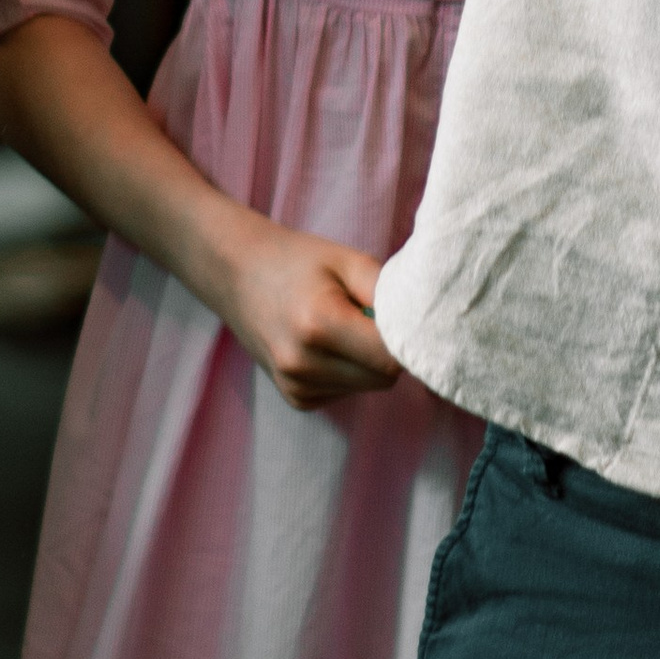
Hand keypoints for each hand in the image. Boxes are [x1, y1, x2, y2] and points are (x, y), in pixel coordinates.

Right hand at [205, 216, 402, 412]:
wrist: (235, 273)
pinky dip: (347, 372)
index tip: (402, 317)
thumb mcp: (347, 260)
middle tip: (370, 315)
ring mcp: (295, 386)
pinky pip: (345, 392)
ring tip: (342, 325)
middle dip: (388, 351)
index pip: (391, 359)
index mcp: (319, 324)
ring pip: (367, 387)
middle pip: (384, 379)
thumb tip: (424, 328)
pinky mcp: (295, 398)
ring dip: (367, 362)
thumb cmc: (297, 260)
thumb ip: (388, 292)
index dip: (405, 339)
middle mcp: (303, 364)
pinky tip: (326, 344)